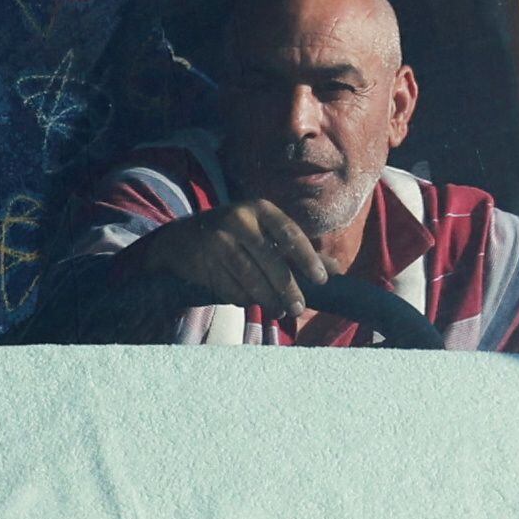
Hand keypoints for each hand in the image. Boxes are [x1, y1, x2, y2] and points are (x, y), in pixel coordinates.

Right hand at [124, 199, 330, 319]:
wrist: (182, 238)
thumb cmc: (236, 235)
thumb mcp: (266, 233)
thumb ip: (298, 250)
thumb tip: (337, 270)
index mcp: (259, 208)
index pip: (289, 234)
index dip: (307, 258)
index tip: (321, 280)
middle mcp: (238, 220)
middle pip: (271, 261)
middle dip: (288, 289)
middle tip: (299, 309)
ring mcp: (217, 240)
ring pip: (251, 278)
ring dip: (267, 299)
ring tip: (279, 310)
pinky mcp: (202, 260)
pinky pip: (230, 287)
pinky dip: (243, 299)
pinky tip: (249, 301)